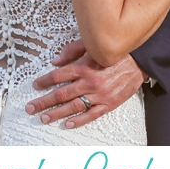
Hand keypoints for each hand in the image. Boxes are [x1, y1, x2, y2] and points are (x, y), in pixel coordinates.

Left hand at [25, 39, 145, 128]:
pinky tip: (67, 124)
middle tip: (30, 108)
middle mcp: (89, 82)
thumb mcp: (91, 45)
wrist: (139, 60)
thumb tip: (55, 61)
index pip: (58, 75)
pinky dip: (79, 120)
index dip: (44, 81)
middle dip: (43, 101)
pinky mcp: (109, 103)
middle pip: (61, 94)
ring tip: (43, 117)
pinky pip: (91, 114)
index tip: (35, 85)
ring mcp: (99, 94)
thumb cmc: (114, 51)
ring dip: (56, 113)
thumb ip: (71, 51)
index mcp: (83, 66)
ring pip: (73, 106)